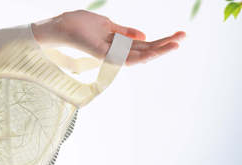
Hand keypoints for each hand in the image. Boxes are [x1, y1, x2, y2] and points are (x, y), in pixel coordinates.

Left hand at [32, 9, 185, 65]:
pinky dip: (138, 54)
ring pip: (138, 56)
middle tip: (184, 37)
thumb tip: (145, 37)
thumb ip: (125, 32)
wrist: (62, 26)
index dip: (161, 42)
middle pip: (144, 51)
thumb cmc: (81, 26)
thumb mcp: (109, 26)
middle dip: (165, 45)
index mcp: (119, 44)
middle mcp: (116, 51)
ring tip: (176, 44)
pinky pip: (123, 56)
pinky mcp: (102, 53)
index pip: (144, 46)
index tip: (178, 36)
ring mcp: (110, 54)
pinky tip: (153, 48)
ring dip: (157, 51)